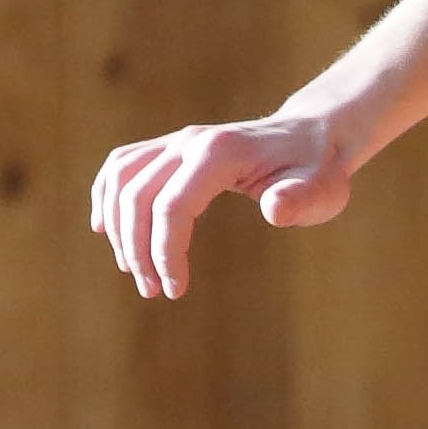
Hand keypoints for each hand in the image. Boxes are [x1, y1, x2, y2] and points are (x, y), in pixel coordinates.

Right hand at [90, 108, 361, 298]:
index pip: (172, 204)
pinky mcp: (171, 148)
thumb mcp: (322, 190)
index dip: (165, 251)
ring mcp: (177, 141)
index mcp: (219, 153)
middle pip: (137, 195)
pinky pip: (122, 166)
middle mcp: (189, 141)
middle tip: (153, 291)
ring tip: (135, 272)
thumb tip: (276, 209)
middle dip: (138, 249)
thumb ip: (301, 200)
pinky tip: (105, 227)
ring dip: (119, 228)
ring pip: (121, 179)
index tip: (176, 290)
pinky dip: (107, 195)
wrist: (311, 137)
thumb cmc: (318, 170)